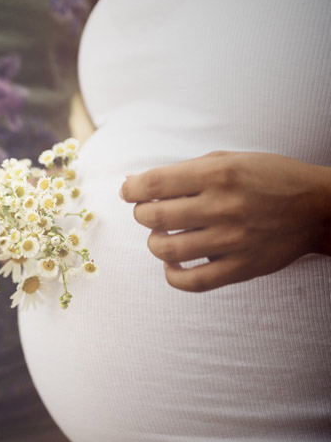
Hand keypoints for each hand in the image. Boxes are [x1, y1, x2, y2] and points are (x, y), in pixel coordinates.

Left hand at [120, 151, 330, 291]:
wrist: (317, 207)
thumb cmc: (267, 178)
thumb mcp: (228, 159)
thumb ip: (181, 171)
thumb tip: (133, 182)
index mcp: (218, 173)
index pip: (155, 183)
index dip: (131, 188)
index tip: (129, 191)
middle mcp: (223, 206)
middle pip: (155, 217)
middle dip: (140, 214)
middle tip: (147, 212)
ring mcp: (233, 240)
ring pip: (167, 250)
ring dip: (154, 243)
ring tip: (162, 236)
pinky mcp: (242, 267)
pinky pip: (193, 282)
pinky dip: (172, 275)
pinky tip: (172, 264)